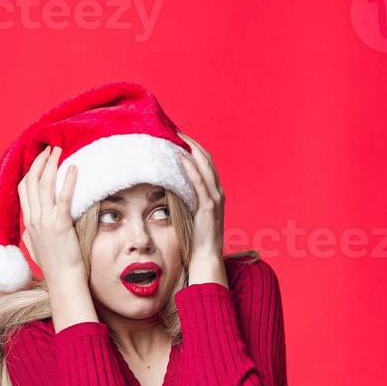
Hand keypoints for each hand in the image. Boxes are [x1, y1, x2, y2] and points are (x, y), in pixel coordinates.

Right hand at [18, 145, 86, 283]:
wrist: (63, 280)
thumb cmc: (55, 264)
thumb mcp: (37, 245)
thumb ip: (32, 233)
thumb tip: (29, 227)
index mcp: (28, 222)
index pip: (24, 189)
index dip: (30, 171)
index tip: (40, 159)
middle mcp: (33, 219)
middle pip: (31, 182)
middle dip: (40, 162)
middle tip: (50, 148)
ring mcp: (45, 221)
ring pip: (44, 186)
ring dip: (51, 165)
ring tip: (59, 151)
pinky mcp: (60, 225)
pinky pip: (63, 198)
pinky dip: (68, 181)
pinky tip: (74, 168)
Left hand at [176, 131, 225, 270]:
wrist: (206, 255)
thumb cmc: (196, 235)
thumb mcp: (192, 211)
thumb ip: (187, 196)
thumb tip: (168, 182)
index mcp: (215, 191)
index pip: (206, 162)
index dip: (194, 147)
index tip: (179, 135)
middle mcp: (218, 191)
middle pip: (207, 159)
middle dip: (192, 143)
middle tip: (176, 130)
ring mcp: (215, 198)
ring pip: (206, 167)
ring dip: (192, 150)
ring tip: (178, 137)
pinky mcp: (209, 207)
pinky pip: (200, 183)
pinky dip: (191, 168)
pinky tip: (181, 158)